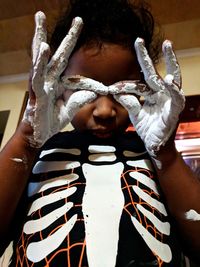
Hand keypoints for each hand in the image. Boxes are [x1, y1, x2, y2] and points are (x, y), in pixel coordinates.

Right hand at [23, 12, 96, 146]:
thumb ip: (78, 100)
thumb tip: (93, 92)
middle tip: (76, 19)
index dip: (76, 50)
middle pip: (58, 54)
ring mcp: (41, 84)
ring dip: (41, 37)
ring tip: (40, 18)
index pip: (68, 62)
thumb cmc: (50, 122)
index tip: (85, 38)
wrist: (39, 135)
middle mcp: (49, 79)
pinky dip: (40, 62)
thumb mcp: (68, 110)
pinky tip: (44, 47)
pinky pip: (38, 75)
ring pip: (42, 58)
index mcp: (57, 82)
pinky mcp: (36, 92)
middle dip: (67, 36)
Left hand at [114, 38, 184, 156]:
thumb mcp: (135, 113)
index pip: (138, 83)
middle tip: (138, 40)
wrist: (155, 146)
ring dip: (171, 61)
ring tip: (169, 45)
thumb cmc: (147, 129)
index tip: (112, 87)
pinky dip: (174, 89)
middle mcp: (161, 94)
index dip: (125, 84)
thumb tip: (116, 90)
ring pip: (172, 77)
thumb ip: (129, 101)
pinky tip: (171, 80)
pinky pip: (176, 98)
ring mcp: (169, 100)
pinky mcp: (175, 110)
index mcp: (151, 94)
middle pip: (154, 72)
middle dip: (146, 57)